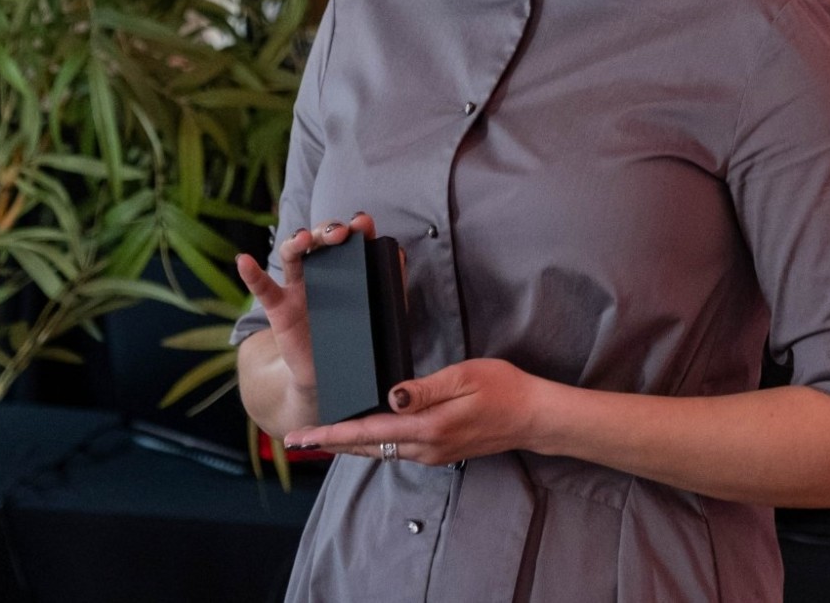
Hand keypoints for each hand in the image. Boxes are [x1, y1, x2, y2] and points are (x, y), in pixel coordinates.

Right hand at [234, 212, 375, 405]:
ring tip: (303, 239)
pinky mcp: (279, 308)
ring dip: (296, 242)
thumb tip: (398, 253)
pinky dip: (251, 273)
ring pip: (292, 255)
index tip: (363, 222)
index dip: (355, 227)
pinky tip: (244, 261)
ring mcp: (297, 287)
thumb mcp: (377, 312)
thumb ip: (389, 285)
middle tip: (339, 234)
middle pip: (318, 240)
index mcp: (344, 269)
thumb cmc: (355, 337)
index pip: (348, 240)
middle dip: (327, 230)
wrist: (331, 375)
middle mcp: (319, 271)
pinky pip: (263, 287)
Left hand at [282, 358, 545, 465]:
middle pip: (365, 446)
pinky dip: (371, 441)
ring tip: (321, 434)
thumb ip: (425, 389)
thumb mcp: (464, 377)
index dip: (330, 433)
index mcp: (427, 427)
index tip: (301, 435)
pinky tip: (362, 432)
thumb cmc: (503, 388)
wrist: (534, 417)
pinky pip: (395, 448)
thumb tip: (390, 396)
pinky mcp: (439, 451)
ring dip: (348, 443)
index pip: (366, 431)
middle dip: (329, 441)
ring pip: (378, 450)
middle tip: (295, 438)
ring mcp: (432, 453)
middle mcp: (425, 447)